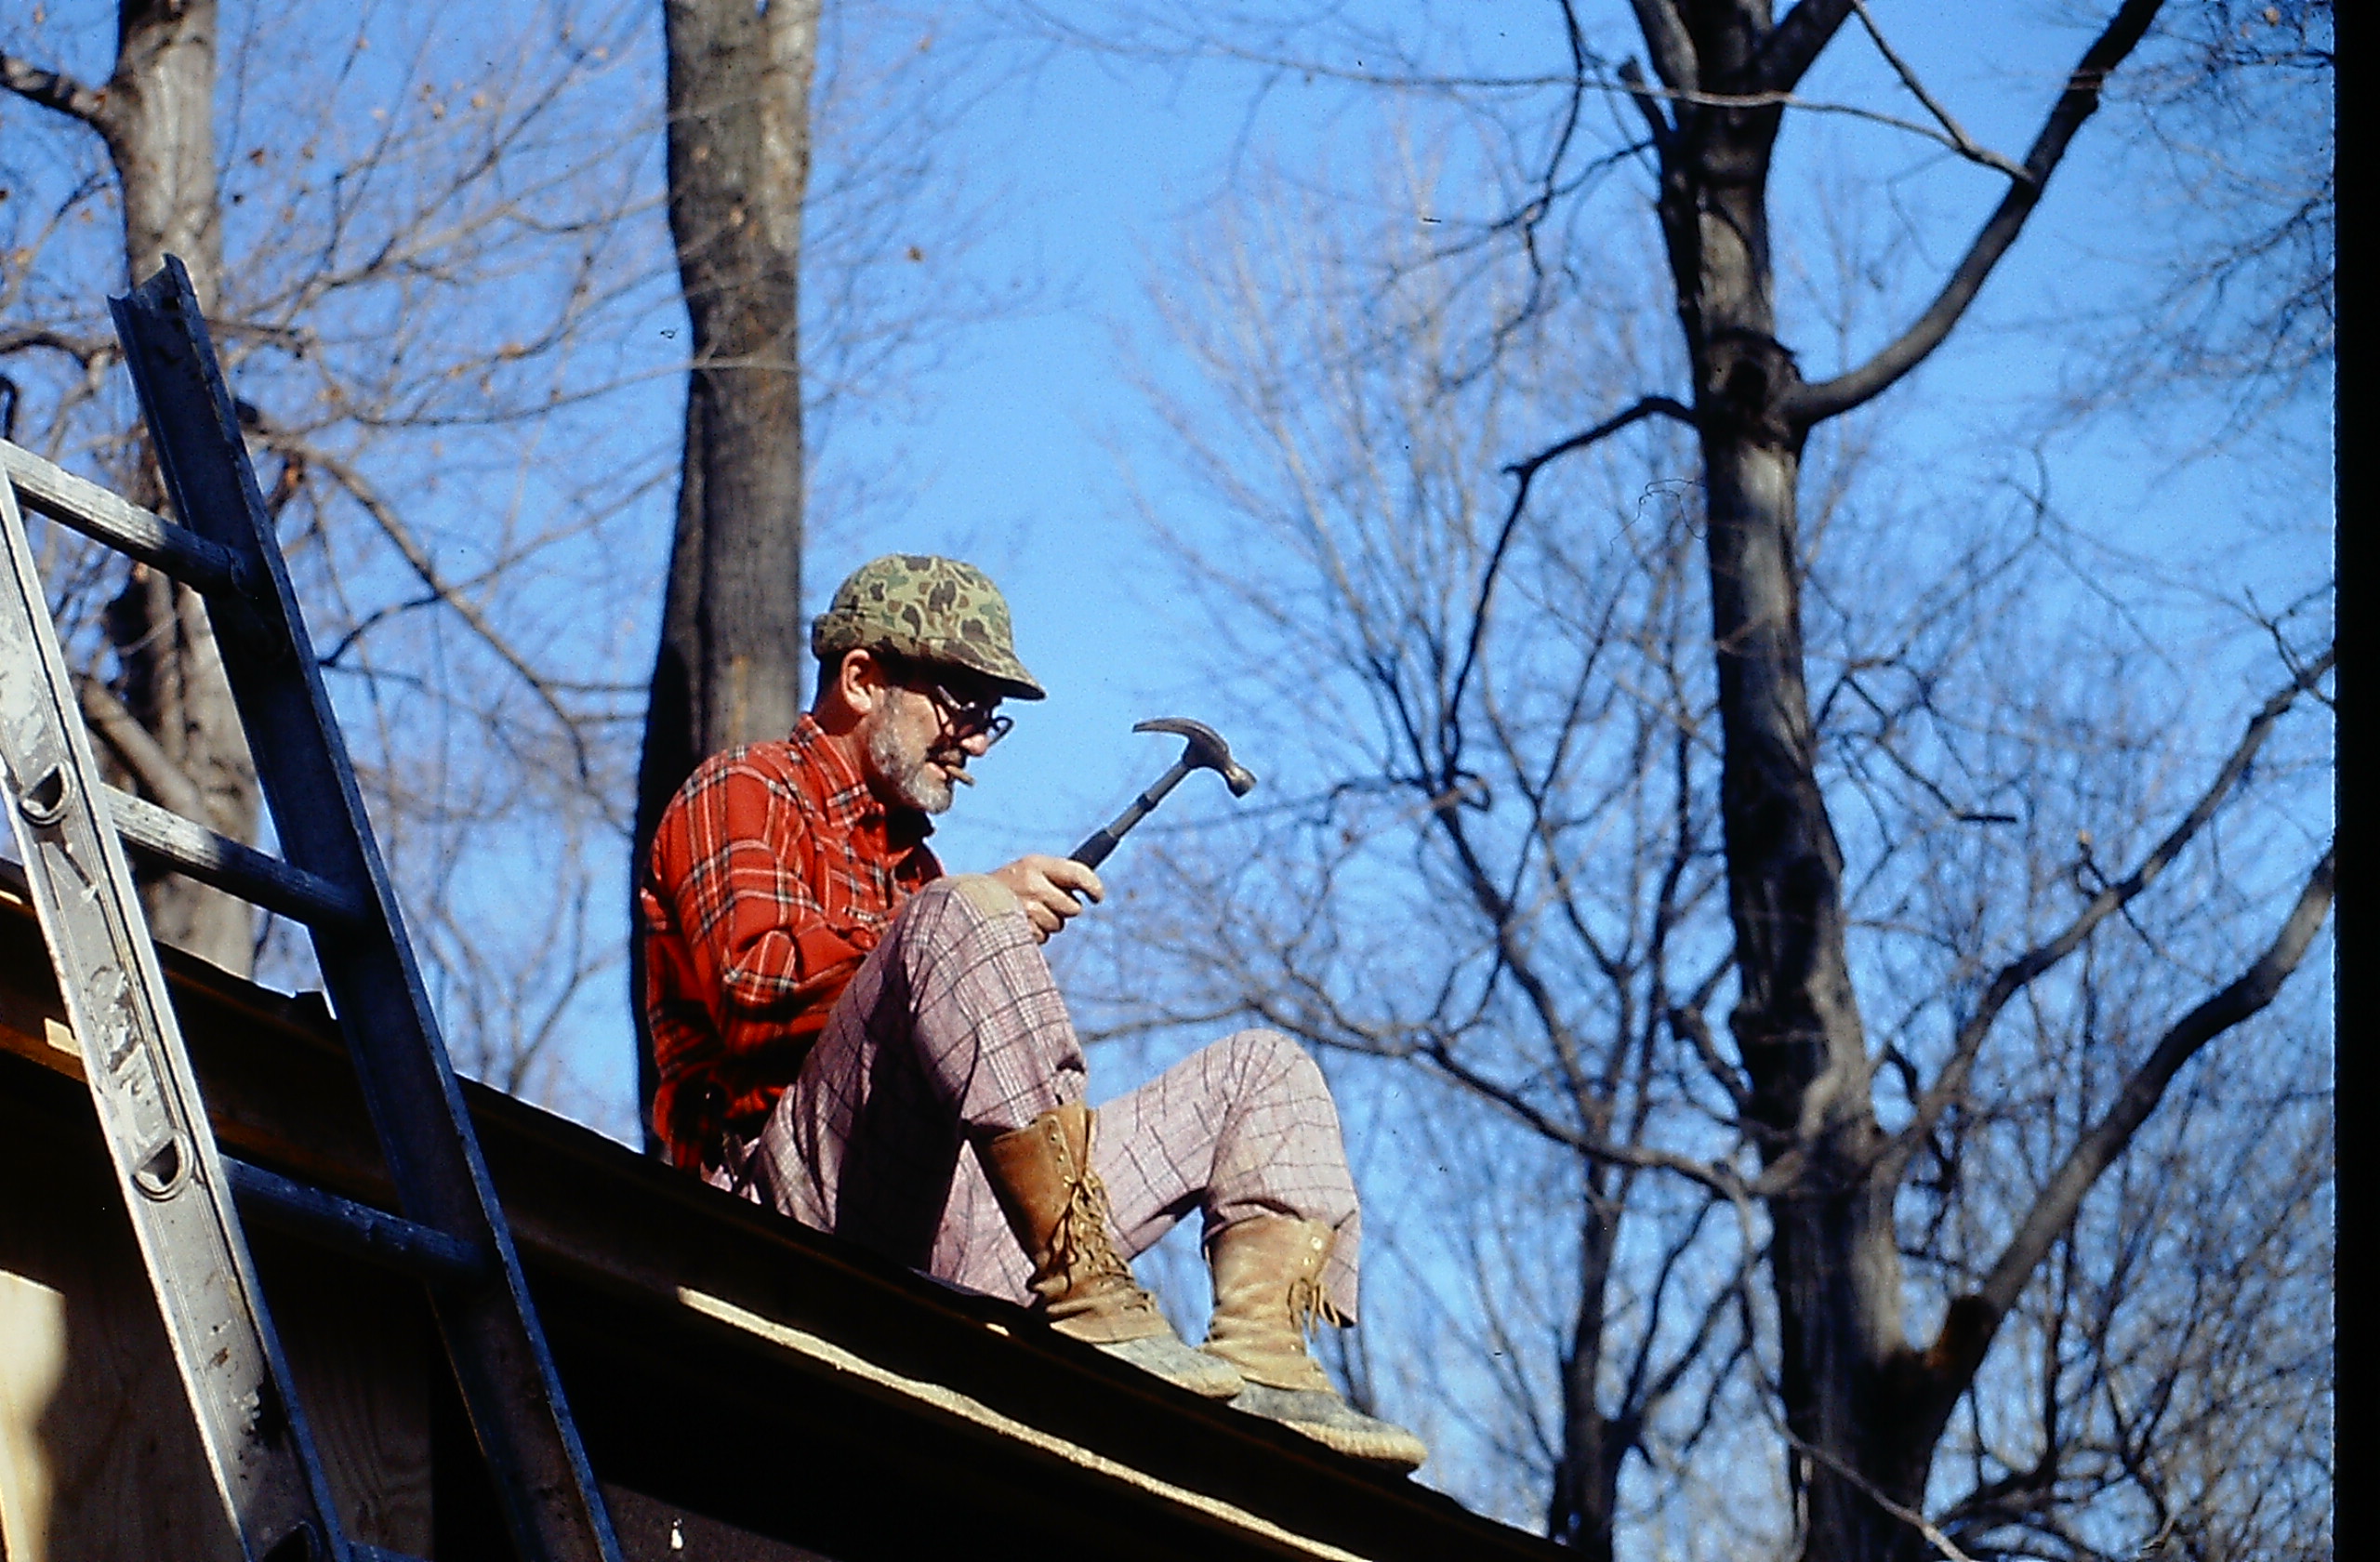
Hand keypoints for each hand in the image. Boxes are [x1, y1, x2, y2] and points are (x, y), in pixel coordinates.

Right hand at [988, 854, 1103, 941]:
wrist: (966, 903)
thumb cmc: (1006, 886)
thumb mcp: (1027, 870)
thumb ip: (1056, 875)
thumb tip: (1090, 886)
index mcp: (1035, 864)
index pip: (1078, 873)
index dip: (1094, 886)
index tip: (1098, 896)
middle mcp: (1032, 884)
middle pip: (1073, 906)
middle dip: (1064, 909)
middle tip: (1044, 903)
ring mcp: (1026, 909)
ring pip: (1059, 924)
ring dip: (1047, 922)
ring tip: (1025, 913)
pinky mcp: (1021, 930)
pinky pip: (1045, 937)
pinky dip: (1036, 933)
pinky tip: (1019, 924)